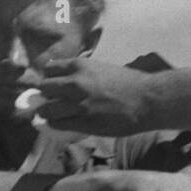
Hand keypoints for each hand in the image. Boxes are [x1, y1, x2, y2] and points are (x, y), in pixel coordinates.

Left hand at [37, 58, 153, 135]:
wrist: (147, 100)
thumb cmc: (129, 83)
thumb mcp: (102, 68)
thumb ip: (83, 73)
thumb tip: (66, 80)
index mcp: (80, 66)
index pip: (49, 69)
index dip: (49, 78)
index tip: (52, 85)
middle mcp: (75, 83)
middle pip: (44, 88)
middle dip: (44, 95)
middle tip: (50, 101)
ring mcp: (78, 104)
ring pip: (46, 109)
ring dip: (47, 112)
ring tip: (52, 115)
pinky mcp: (83, 122)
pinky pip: (58, 124)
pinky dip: (55, 124)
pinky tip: (61, 124)